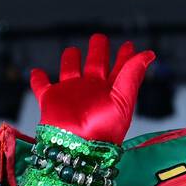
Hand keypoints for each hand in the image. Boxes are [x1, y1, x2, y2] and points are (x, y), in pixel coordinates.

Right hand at [28, 32, 154, 144]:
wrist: (78, 147)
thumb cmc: (104, 129)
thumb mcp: (123, 99)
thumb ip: (132, 74)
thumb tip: (149, 54)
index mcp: (110, 90)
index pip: (120, 69)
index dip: (125, 56)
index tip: (129, 45)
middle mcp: (91, 90)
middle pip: (95, 65)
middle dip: (97, 52)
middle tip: (99, 38)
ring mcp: (70, 94)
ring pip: (69, 71)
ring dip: (70, 61)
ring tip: (72, 51)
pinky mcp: (50, 100)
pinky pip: (41, 86)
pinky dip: (37, 79)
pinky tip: (37, 71)